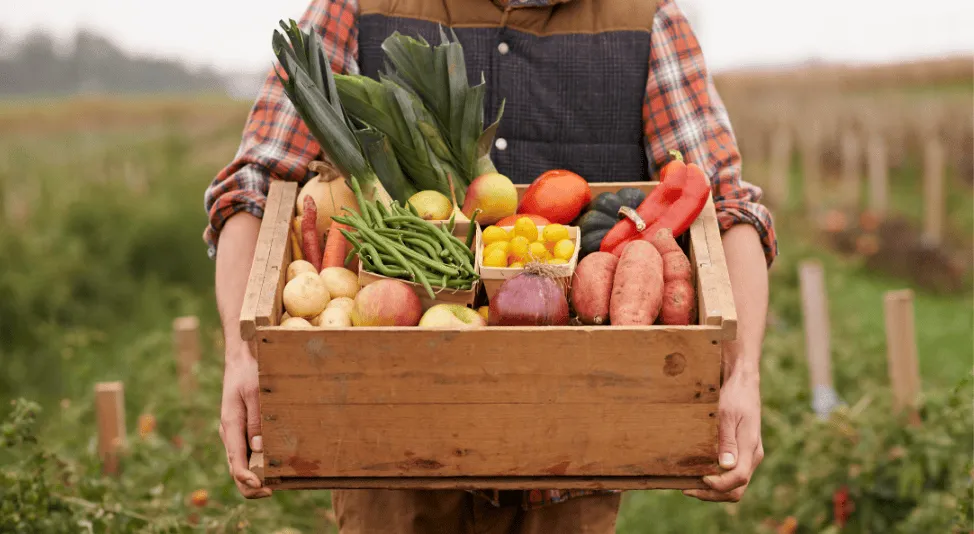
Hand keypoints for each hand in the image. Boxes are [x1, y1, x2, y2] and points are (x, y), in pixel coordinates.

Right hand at [219, 344, 271, 498]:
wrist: (241, 357)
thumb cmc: (249, 372)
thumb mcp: (255, 392)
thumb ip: (257, 420)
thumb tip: (259, 448)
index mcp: (230, 425)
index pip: (235, 461)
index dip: (247, 479)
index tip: (262, 487)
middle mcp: (229, 433)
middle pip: (235, 468)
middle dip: (251, 485)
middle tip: (273, 491)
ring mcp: (234, 432)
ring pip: (241, 463)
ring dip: (255, 476)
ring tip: (277, 484)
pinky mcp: (241, 429)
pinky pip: (246, 452)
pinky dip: (256, 464)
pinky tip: (273, 466)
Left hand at [684, 370, 762, 501]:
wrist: (743, 383)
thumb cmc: (734, 396)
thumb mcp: (727, 415)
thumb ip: (727, 441)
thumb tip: (725, 466)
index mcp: (750, 448)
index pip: (738, 479)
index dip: (718, 485)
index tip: (699, 479)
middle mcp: (752, 456)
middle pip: (736, 489)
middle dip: (712, 494)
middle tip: (687, 489)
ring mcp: (748, 455)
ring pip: (734, 485)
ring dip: (713, 490)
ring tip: (689, 484)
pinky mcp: (741, 452)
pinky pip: (731, 475)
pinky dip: (716, 480)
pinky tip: (698, 473)